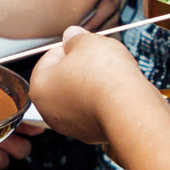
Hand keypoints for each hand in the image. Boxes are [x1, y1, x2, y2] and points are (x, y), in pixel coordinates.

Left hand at [26, 26, 152, 145]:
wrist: (129, 108)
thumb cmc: (104, 76)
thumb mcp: (87, 42)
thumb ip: (75, 37)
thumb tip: (71, 35)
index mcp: (40, 86)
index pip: (50, 58)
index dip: (70, 47)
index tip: (83, 45)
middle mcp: (50, 111)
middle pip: (64, 79)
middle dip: (81, 67)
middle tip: (98, 59)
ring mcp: (70, 126)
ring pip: (81, 95)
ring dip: (94, 84)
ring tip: (111, 75)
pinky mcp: (91, 134)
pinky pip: (95, 110)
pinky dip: (104, 101)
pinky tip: (116, 93)